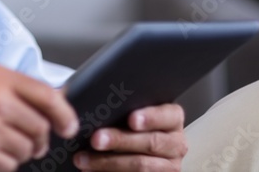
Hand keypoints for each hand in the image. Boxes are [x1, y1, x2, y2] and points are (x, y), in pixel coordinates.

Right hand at [0, 56, 78, 170]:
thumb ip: (1, 81)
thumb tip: (29, 95)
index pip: (49, 96)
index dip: (65, 114)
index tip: (68, 124)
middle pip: (41, 127)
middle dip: (40, 138)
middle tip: (32, 142)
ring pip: (26, 149)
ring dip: (20, 153)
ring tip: (3, 148)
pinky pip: (7, 166)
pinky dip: (3, 165)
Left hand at [72, 104, 187, 170]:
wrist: (129, 146)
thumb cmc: (125, 122)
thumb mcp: (125, 109)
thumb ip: (116, 101)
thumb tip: (85, 95)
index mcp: (172, 119)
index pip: (168, 115)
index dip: (150, 117)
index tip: (131, 119)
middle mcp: (176, 143)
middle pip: (151, 143)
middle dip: (120, 140)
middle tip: (95, 139)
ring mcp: (169, 166)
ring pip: (142, 166)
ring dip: (108, 163)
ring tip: (83, 159)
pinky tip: (91, 171)